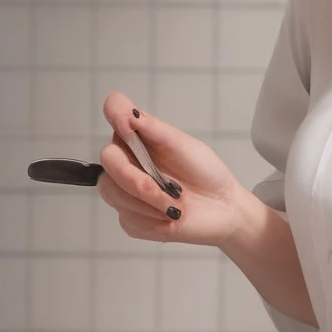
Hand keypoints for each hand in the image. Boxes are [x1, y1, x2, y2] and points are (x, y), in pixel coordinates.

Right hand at [98, 90, 247, 247]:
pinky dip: (153, 220)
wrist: (223, 209)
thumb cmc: (205, 173)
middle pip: (108, 159)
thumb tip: (128, 113)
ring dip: (149, 202)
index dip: (117, 115)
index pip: (114, 110)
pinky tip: (170, 218)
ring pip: (112, 191)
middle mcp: (127, 160)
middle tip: (171, 189)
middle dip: (139, 179)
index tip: (131, 128)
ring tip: (177, 206)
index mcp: (138, 136)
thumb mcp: (183, 145)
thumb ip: (153, 128)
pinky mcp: (131, 219)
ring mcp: (125, 191)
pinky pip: (127, 218)